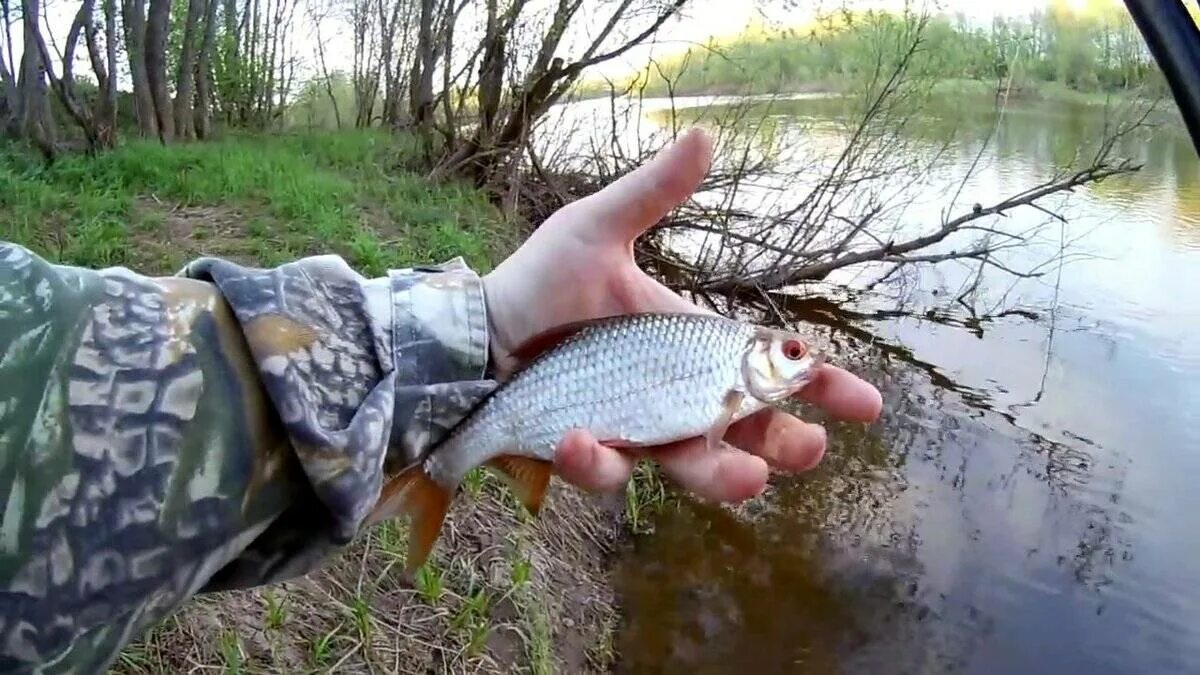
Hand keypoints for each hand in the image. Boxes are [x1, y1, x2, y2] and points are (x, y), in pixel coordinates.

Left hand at [481, 128, 881, 502]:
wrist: (475, 329)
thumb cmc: (540, 282)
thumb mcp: (597, 229)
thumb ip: (651, 194)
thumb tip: (705, 135)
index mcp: (688, 344)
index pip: (766, 367)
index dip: (819, 385)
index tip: (866, 403)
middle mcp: (672, 394)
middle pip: (746, 432)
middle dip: (784, 445)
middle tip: (809, 448)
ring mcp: (634, 427)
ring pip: (690, 468)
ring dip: (720, 476)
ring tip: (747, 480)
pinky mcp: (586, 450)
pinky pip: (603, 467)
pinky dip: (596, 458)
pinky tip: (581, 435)